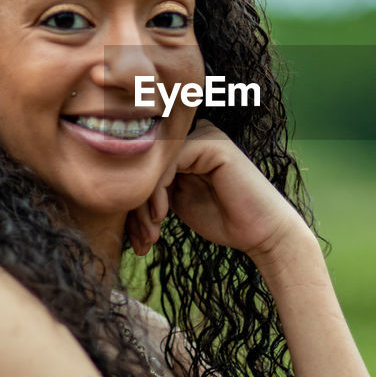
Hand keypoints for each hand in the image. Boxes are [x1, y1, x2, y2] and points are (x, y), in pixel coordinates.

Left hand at [125, 120, 310, 259]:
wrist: (262, 233)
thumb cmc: (223, 220)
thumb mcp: (177, 202)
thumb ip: (153, 188)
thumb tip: (114, 191)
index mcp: (186, 146)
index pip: (145, 166)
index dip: (133, 202)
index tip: (135, 238)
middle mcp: (194, 135)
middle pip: (145, 163)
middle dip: (135, 207)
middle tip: (139, 241)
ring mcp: (204, 135)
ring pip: (152, 164)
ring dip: (143, 204)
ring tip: (151, 235)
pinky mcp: (212, 143)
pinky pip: (168, 162)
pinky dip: (158, 191)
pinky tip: (162, 216)